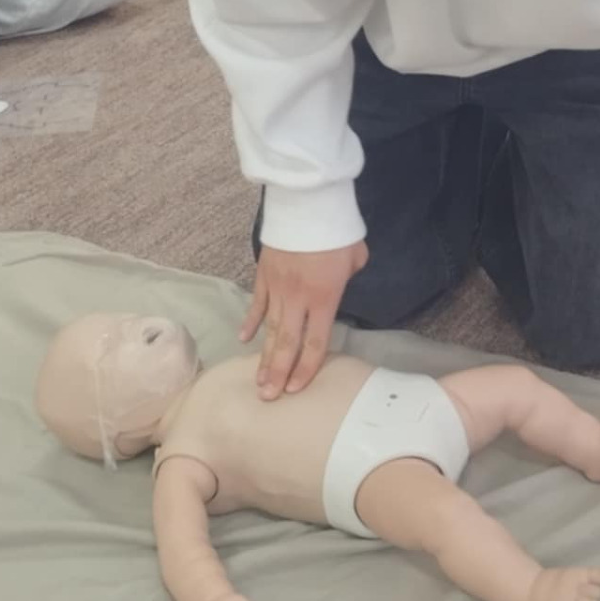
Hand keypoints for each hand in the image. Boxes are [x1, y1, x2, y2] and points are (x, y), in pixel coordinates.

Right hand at [241, 240, 368, 398]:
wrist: (307, 203)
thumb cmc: (337, 230)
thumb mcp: (356, 257)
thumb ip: (348, 278)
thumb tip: (340, 284)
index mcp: (324, 298)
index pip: (314, 343)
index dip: (305, 369)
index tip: (295, 389)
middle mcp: (298, 299)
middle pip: (287, 343)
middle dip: (278, 373)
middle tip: (268, 397)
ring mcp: (277, 288)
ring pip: (269, 330)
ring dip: (263, 356)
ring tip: (257, 380)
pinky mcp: (263, 275)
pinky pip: (256, 304)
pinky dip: (250, 322)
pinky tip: (244, 340)